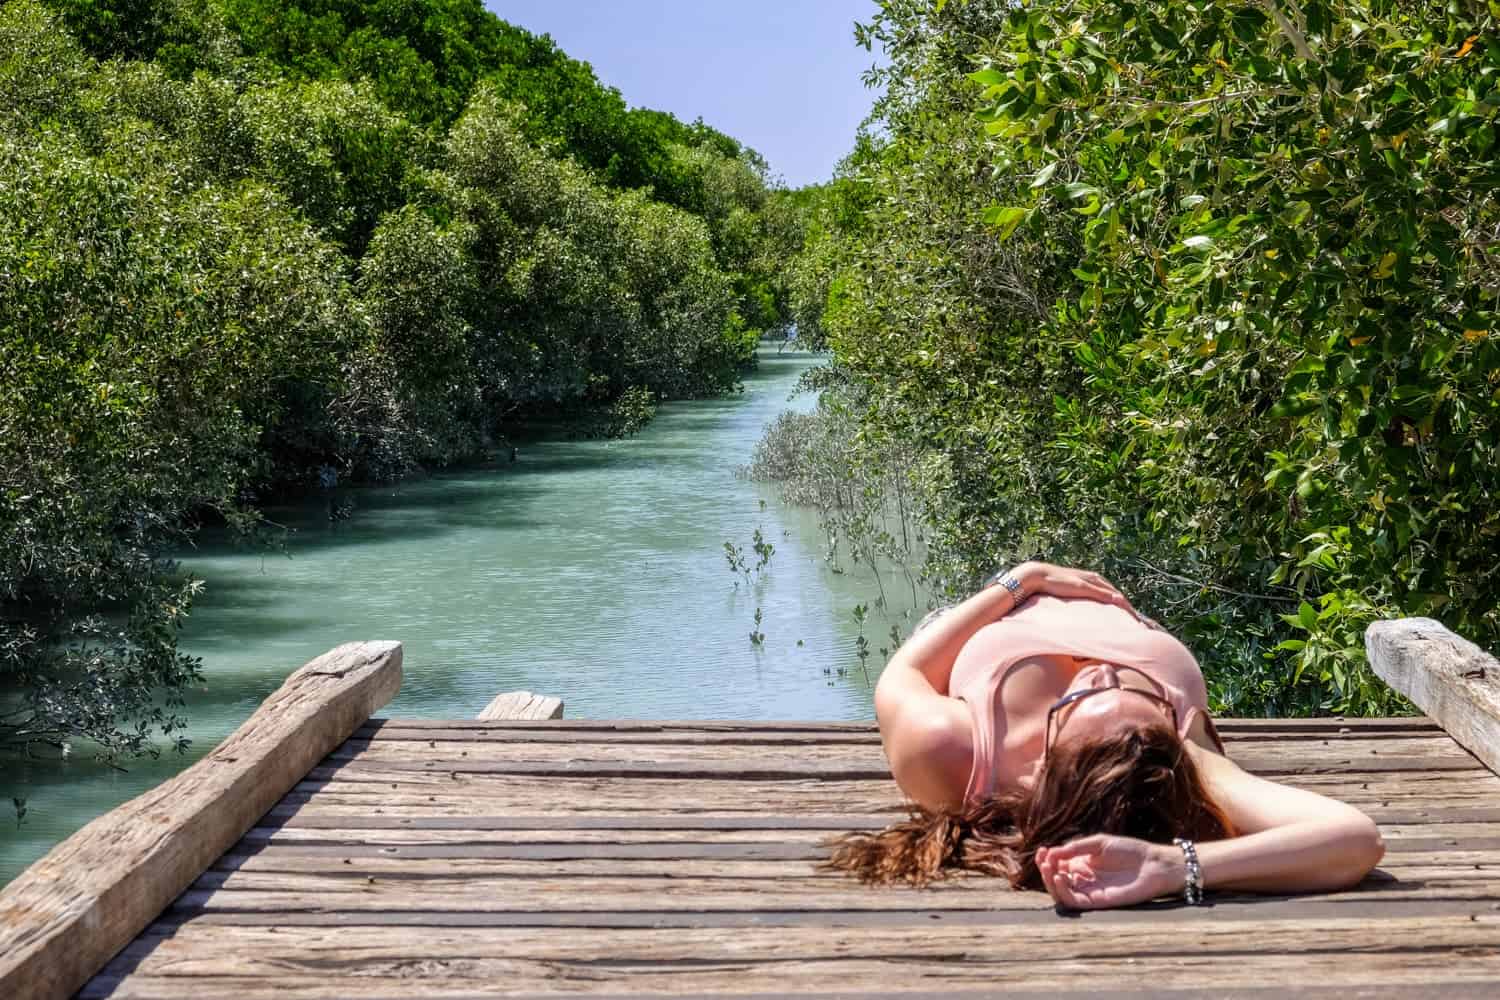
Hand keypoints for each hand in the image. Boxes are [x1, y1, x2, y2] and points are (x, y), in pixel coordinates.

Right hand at [1014, 562, 1136, 615]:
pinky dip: (1116, 602)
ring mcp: (1091, 582)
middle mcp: (1095, 579)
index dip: (1124, 607)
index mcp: (1092, 581)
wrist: (1037, 576)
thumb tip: (1086, 614)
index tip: (1133, 621)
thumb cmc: (1050, 586)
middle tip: (1142, 624)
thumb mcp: (1069, 594)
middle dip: (1130, 609)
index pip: (1114, 595)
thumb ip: (1079, 601)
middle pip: (1118, 595)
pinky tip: (1123, 608)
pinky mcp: (1085, 585)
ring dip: (1126, 606)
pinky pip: (1105, 595)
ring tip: (1136, 620)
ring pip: (1115, 594)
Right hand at [1035, 835, 1182, 909]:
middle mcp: (1083, 880)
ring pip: (1061, 893)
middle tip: (1045, 861)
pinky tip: (1062, 877)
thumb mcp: (1098, 843)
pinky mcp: (1097, 902)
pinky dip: (1063, 891)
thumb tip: (1051, 853)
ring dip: (1051, 882)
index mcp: (1081, 865)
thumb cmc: (1129, 851)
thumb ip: (1075, 848)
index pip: (1057, 866)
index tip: (1042, 851)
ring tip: (1051, 869)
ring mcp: (1089, 891)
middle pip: (1055, 881)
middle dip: (1045, 871)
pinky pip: (1074, 901)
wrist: (1153, 864)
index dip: (1046, 860)